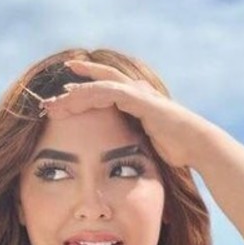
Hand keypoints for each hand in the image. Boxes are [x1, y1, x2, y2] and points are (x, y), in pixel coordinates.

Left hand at [40, 58, 214, 168]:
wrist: (196, 145)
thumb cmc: (176, 150)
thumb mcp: (146, 145)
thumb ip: (132, 142)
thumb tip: (117, 160)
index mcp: (134, 102)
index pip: (102, 94)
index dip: (80, 98)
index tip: (59, 106)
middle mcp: (135, 92)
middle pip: (96, 84)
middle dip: (71, 91)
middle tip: (47, 102)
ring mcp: (137, 92)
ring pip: (98, 85)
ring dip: (74, 93)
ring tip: (53, 102)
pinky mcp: (139, 98)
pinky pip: (108, 90)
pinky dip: (89, 92)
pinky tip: (72, 97)